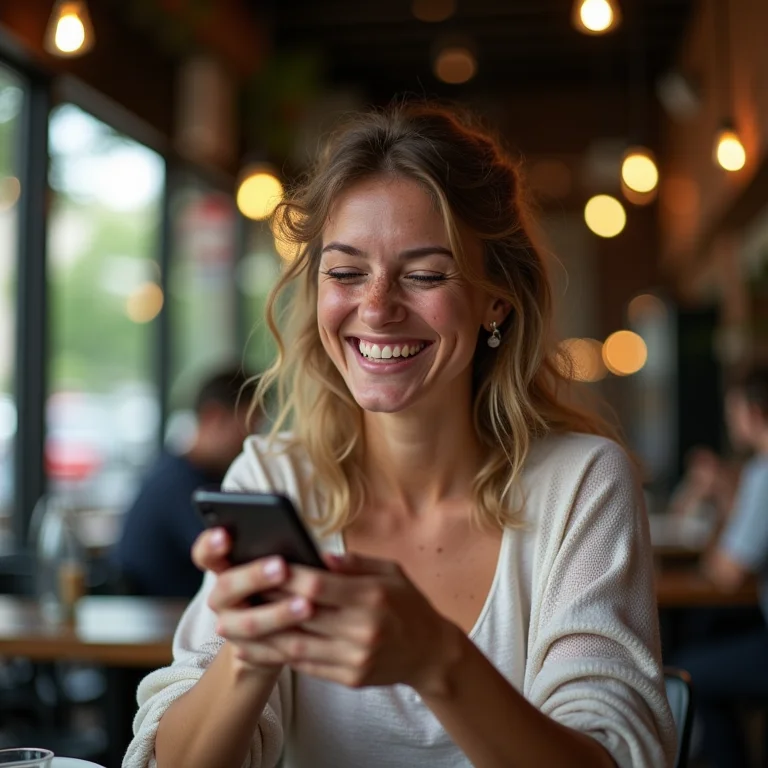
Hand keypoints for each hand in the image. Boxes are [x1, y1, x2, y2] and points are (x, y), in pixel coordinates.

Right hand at [191, 528, 313, 671]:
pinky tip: (309, 635)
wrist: (279, 630)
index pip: (205, 554)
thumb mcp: (286, 563)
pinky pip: (264, 650)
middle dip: (254, 576)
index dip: (210, 545)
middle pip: (226, 586)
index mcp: (224, 568)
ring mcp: (230, 627)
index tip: (224, 535)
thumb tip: (324, 556)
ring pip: (247, 623)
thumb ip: (293, 553)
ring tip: (307, 605)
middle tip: (282, 567)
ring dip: (277, 614)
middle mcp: (221, 598)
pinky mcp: (247, 652)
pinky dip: (286, 642)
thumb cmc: (286, 581)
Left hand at [216, 552, 461, 694]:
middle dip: (266, 601)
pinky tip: (257, 643)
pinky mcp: (350, 677)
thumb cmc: (408, 603)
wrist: (431, 652)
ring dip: (261, 633)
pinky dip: (278, 654)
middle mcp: (363, 629)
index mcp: (373, 597)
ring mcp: (355, 657)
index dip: (286, 575)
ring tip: (234, 620)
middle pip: (301, 614)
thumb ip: (355, 563)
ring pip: (297, 644)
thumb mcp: (391, 570)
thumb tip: (318, 555)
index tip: (260, 564)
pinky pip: (306, 665)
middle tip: (236, 589)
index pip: (318, 585)